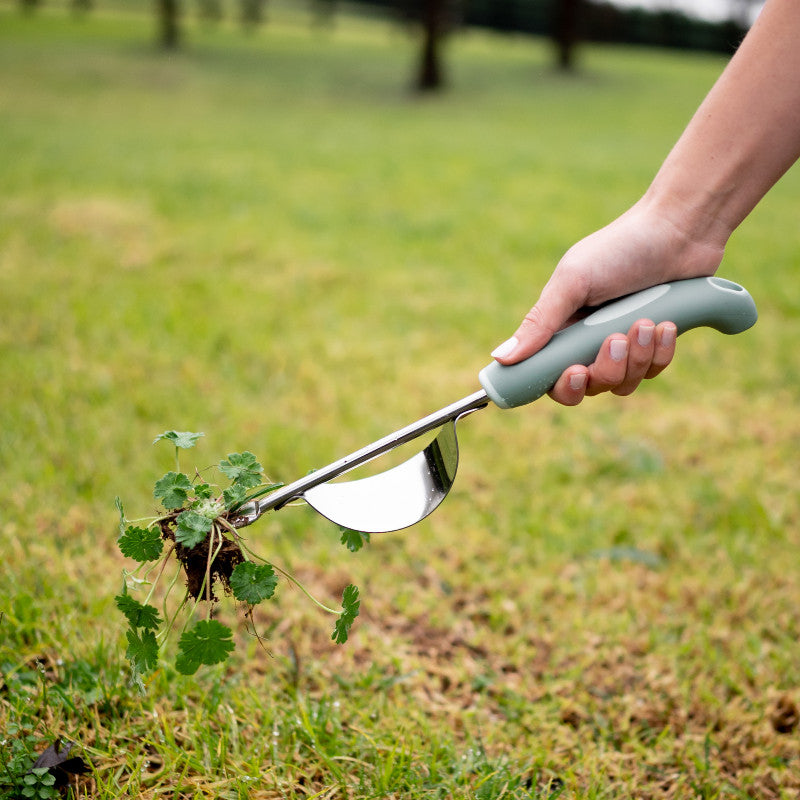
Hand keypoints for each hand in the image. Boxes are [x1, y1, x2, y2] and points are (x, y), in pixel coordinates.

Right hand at [491, 200, 722, 404]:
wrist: (679, 229)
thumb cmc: (619, 249)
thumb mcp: (572, 283)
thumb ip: (538, 323)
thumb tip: (499, 358)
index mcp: (560, 328)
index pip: (548, 376)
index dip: (559, 385)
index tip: (575, 372)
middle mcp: (587, 342)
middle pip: (587, 388)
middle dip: (605, 370)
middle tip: (615, 340)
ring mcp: (622, 347)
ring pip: (622, 383)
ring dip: (637, 358)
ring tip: (647, 321)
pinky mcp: (653, 346)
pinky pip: (652, 371)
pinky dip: (660, 352)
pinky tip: (666, 323)